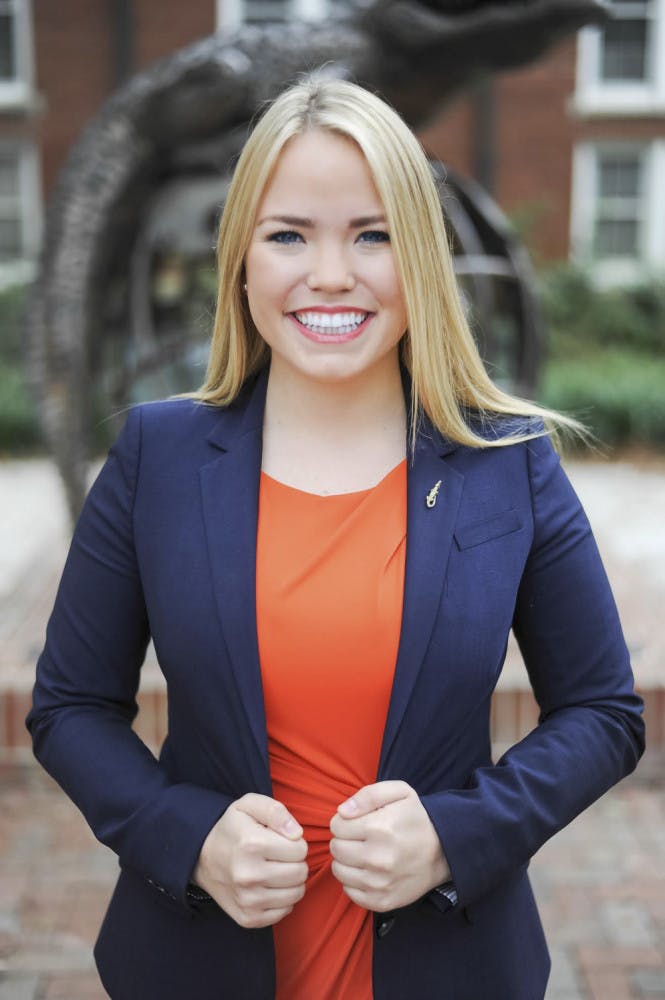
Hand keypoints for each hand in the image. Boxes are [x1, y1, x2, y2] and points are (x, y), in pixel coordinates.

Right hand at [192, 793, 307, 927]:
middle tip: (280, 856)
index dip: (295, 842)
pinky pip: (285, 911)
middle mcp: (248, 875)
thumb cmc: (233, 829)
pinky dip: (283, 899)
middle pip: (300, 873)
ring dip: (291, 881)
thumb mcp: (249, 805)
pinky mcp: (247, 918)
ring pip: (296, 894)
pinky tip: (269, 886)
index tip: (281, 840)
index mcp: (252, 844)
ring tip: (275, 870)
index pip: (300, 849)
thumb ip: (276, 811)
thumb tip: (297, 833)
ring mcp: (247, 900)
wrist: (202, 857)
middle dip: (296, 862)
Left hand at [329, 780, 448, 911]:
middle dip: (344, 840)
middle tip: (361, 838)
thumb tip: (342, 812)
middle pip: (336, 848)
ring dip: (347, 860)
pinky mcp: (381, 901)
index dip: (345, 821)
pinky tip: (368, 871)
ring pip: (339, 870)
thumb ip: (368, 795)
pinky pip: (349, 892)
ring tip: (364, 853)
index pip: (336, 826)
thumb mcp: (400, 792)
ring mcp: (379, 883)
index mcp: (379, 828)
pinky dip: (354, 881)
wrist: (445, 852)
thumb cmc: (417, 819)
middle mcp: (377, 858)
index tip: (358, 822)